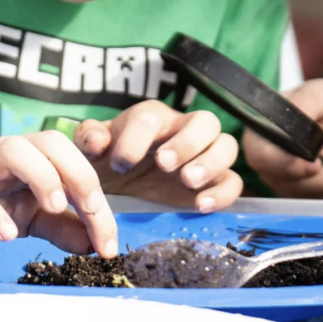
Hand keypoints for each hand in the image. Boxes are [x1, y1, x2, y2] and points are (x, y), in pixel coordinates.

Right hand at [0, 131, 118, 257]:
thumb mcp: (35, 216)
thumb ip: (65, 227)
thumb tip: (97, 245)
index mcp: (38, 155)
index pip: (74, 163)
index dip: (98, 199)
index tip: (108, 241)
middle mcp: (13, 151)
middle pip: (51, 141)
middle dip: (78, 173)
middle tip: (92, 211)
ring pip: (14, 150)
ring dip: (41, 176)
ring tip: (54, 208)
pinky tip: (8, 235)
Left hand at [73, 100, 240, 210]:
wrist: (122, 188)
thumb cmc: (108, 161)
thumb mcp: (91, 150)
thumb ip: (89, 138)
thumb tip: (98, 141)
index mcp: (151, 118)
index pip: (152, 115)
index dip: (136, 138)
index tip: (120, 164)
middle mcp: (184, 131)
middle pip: (205, 120)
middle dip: (187, 142)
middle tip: (164, 164)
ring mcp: (204, 156)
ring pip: (227, 146)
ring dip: (210, 162)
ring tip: (187, 181)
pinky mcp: (214, 183)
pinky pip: (234, 182)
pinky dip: (223, 193)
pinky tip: (199, 206)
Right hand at [241, 79, 322, 197]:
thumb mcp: (322, 96)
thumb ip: (305, 104)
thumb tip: (293, 120)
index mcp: (263, 132)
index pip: (259, 156)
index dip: (283, 164)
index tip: (315, 165)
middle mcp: (270, 162)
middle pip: (284, 183)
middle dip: (321, 180)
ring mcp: (288, 182)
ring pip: (307, 198)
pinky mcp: (308, 196)